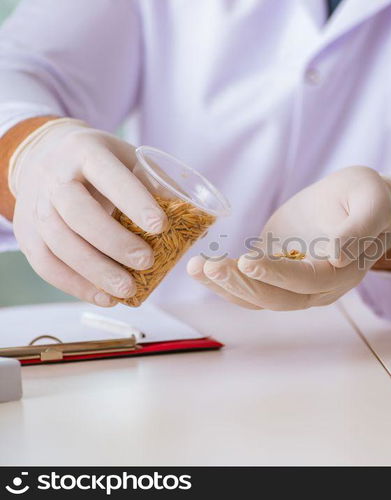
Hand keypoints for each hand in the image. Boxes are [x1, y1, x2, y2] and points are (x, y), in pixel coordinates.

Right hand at [10, 119, 167, 305]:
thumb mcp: (127, 158)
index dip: (134, 201)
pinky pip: (47, 264)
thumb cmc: (102, 164)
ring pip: (60, 243)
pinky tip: (104, 297)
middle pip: (78, 213)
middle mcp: (56, 177)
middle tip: (147, 261)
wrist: (45, 158)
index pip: (108, 175)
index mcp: (86, 152)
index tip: (161, 226)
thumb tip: (195, 215)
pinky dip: (76, 285)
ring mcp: (37, 206)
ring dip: (96, 271)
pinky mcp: (29, 233)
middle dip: (114, 242)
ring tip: (128, 289)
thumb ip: (155, 182)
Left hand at [187, 166, 390, 309]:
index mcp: (343, 273)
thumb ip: (359, 228)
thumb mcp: (372, 201)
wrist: (361, 203)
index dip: (278, 274)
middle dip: (242, 285)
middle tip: (209, 267)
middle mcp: (319, 288)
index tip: (247, 260)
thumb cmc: (370, 197)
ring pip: (259, 298)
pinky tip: (199, 268)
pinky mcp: (277, 270)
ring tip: (196, 268)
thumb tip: (338, 255)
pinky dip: (225, 281)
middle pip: (278, 298)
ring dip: (226, 287)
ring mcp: (295, 283)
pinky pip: (250, 285)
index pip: (308, 280)